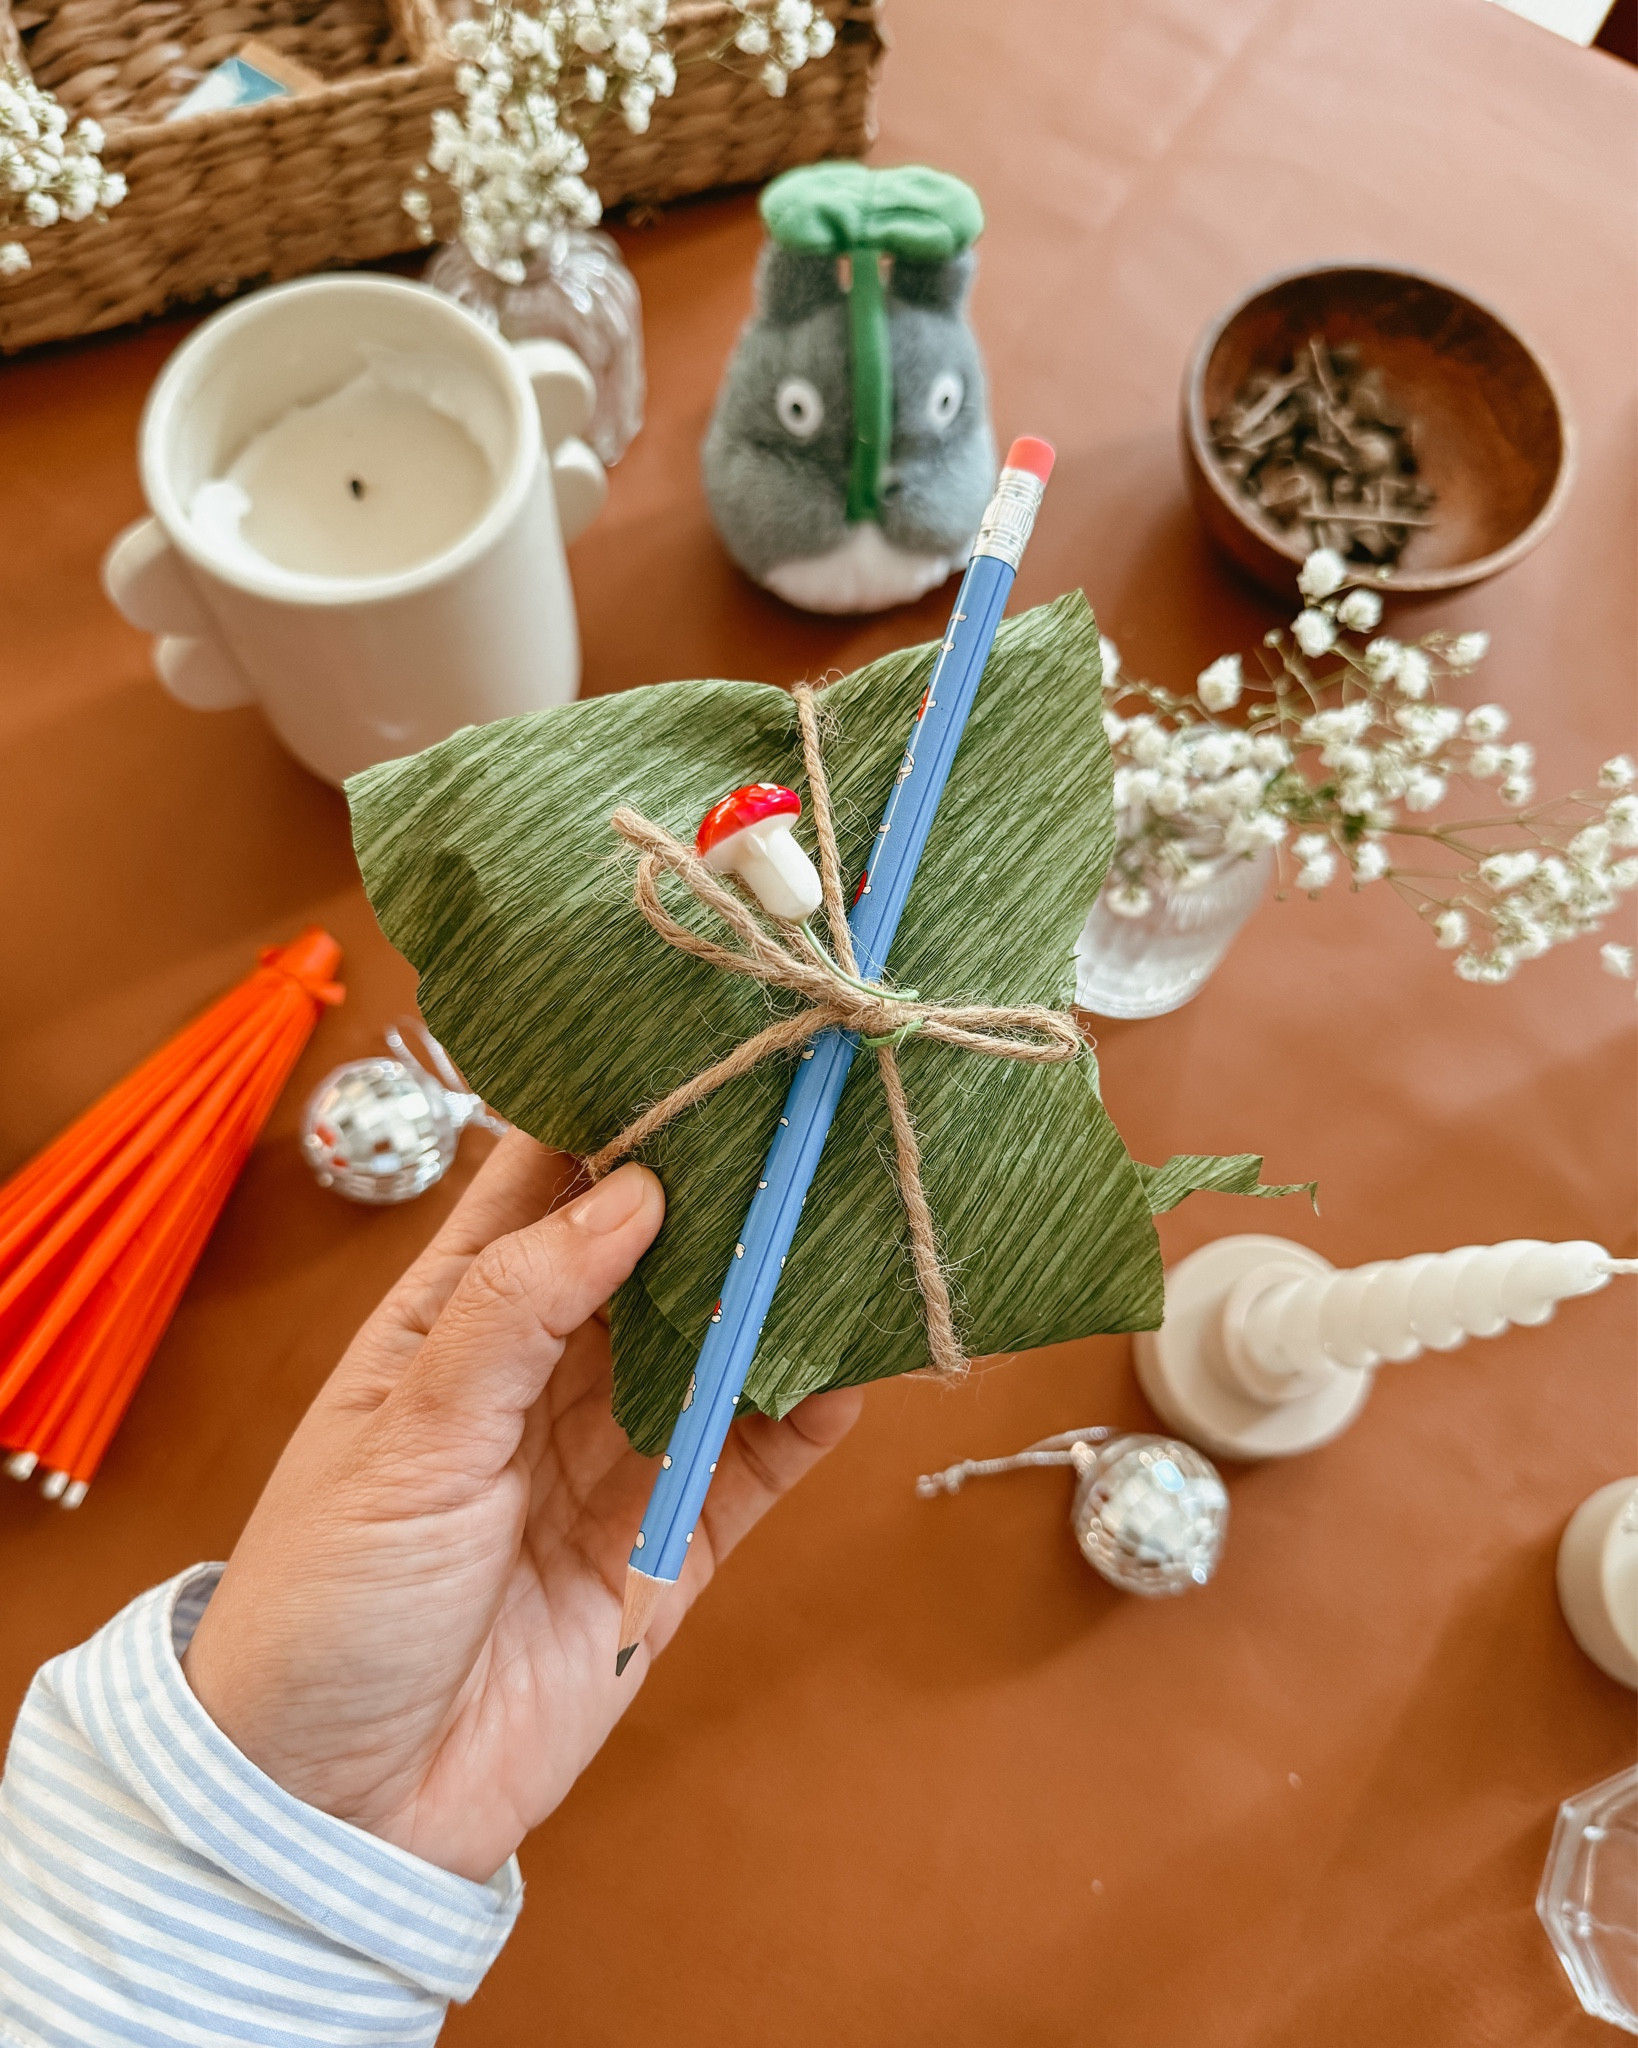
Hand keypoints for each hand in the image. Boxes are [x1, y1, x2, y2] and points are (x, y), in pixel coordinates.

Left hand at [182, 1131, 861, 1883]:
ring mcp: (617, 1455)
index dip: (616, 1111)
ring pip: (719, 1344)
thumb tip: (633, 1188)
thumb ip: (519, 1306)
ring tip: (858, 1214)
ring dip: (781, 1289)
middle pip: (656, 1252)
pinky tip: (854, 1362)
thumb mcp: (406, 1434)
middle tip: (811, 1113)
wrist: (339, 1810)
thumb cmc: (324, 1604)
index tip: (695, 1040)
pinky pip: (757, 1463)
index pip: (547, 1181)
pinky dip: (808, 1412)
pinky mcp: (671, 1547)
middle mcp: (548, 1371)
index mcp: (459, 1319)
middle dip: (725, 1188)